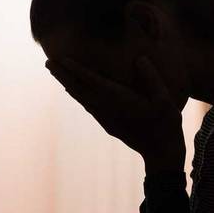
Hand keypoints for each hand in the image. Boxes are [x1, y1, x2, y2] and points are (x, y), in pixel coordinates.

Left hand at [46, 56, 184, 173]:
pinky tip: (73, 91)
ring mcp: (105, 118)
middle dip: (63, 75)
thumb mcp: (165, 100)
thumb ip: (151, 78)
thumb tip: (139, 59)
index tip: (60, 59)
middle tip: (47, 62)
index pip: (92, 81)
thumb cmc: (166, 124)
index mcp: (120, 100)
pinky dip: (77, 96)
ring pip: (81, 98)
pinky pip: (87, 106)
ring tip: (55, 73)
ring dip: (67, 84)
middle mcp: (107, 109)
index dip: (76, 69)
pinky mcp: (108, 124)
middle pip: (79, 89)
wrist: (161, 153)